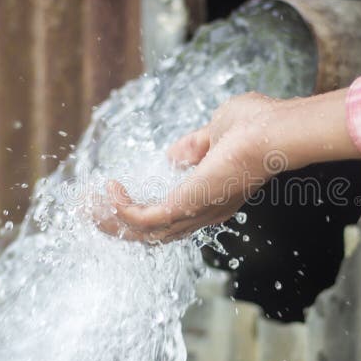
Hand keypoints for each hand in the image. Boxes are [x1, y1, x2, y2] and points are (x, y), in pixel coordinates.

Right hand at [96, 89, 360, 241]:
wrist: (273, 131)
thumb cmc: (257, 125)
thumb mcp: (216, 133)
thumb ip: (194, 147)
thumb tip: (172, 156)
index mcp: (213, 197)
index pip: (173, 217)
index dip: (143, 211)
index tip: (119, 196)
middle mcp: (205, 212)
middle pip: (152, 235)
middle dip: (117, 224)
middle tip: (90, 210)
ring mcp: (195, 212)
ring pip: (143, 234)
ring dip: (111, 222)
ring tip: (86, 206)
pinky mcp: (185, 205)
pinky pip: (144, 218)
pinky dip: (122, 207)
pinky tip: (111, 188)